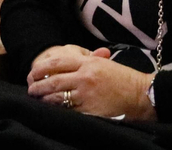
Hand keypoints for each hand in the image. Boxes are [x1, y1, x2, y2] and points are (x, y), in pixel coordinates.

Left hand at [25, 46, 154, 120]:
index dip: (42, 68)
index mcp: (88, 63)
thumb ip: (88, 60)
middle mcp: (85, 76)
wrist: (141, 95)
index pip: (58, 62)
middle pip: (54, 80)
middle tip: (31, 89)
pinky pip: (69, 110)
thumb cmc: (124, 79)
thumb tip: (69, 61)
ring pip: (58, 96)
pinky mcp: (90, 109)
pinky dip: (59, 111)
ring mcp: (87, 94)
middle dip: (39, 85)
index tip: (33, 73)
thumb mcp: (105, 64)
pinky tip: (53, 111)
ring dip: (45, 99)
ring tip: (38, 100)